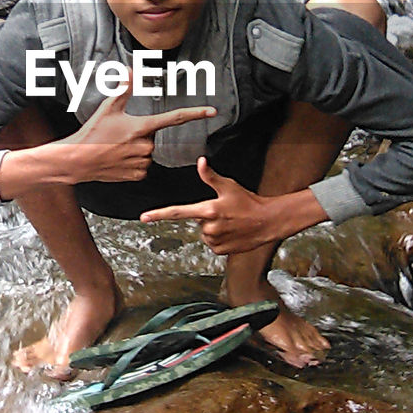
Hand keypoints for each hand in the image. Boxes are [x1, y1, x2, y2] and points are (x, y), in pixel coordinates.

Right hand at [69, 71, 215, 183]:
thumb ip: (123, 88)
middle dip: (140, 134)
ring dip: (136, 149)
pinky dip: (133, 162)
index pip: (174, 118)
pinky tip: (118, 159)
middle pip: (152, 137)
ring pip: (147, 152)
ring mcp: (142, 162)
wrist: (78, 160)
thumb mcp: (108, 107)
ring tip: (116, 147)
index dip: (195, 113)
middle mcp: (145, 145)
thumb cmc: (93, 133)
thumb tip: (130, 69)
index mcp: (142, 127)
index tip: (212, 111)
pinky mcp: (138, 175)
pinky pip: (142, 166)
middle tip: (120, 135)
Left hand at [140, 157, 325, 254]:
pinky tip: (232, 232)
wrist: (268, 222)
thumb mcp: (229, 186)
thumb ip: (210, 176)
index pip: (178, 212)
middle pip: (197, 221)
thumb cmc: (249, 201)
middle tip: (225, 212)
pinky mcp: (220, 250)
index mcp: (208, 210)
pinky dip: (220, 238)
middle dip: (207, 216)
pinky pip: (213, 243)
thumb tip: (201, 161)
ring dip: (215, 227)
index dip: (159, 214)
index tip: (144, 217)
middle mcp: (209, 227)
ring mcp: (215, 240)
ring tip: (231, 221)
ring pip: (205, 233)